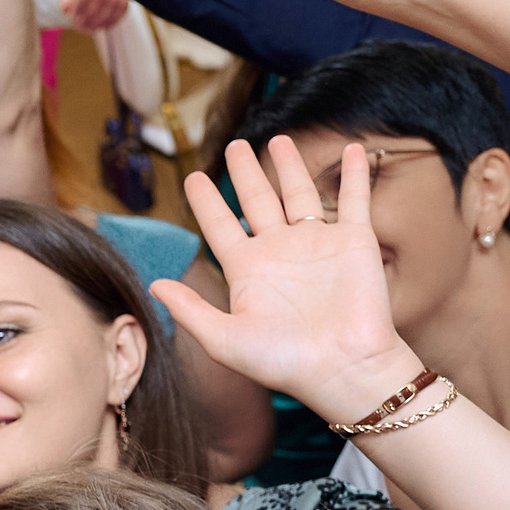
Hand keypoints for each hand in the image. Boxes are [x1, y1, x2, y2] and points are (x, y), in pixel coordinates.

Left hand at [160, 136, 423, 417]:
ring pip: (299, 194)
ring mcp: (317, 244)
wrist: (342, 369)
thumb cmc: (284, 363)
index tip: (192, 177)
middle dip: (245, 173)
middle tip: (235, 145)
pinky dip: (356, 174)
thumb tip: (153, 285)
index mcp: (248, 270)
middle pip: (257, 201)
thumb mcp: (224, 339)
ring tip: (278, 140)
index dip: (206, 202)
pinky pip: (354, 200)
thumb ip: (189, 310)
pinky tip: (355, 149)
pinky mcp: (355, 242)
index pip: (220, 226)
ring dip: (289, 166)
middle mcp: (280, 252)